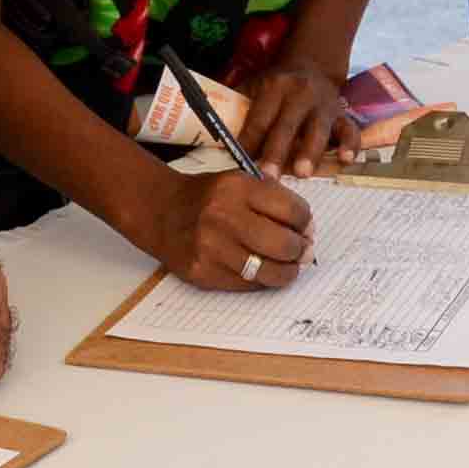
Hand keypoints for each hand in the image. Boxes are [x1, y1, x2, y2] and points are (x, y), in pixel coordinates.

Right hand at [154, 171, 313, 292]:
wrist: (160, 211)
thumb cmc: (207, 197)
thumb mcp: (238, 181)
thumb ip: (274, 199)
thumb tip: (307, 232)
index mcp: (237, 188)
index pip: (293, 210)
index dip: (305, 222)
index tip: (304, 228)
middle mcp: (223, 216)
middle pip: (284, 244)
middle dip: (300, 250)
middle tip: (300, 250)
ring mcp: (211, 248)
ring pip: (269, 272)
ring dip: (286, 271)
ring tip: (286, 266)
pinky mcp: (203, 272)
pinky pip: (247, 285)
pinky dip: (260, 280)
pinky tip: (260, 270)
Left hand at [237, 62, 353, 177]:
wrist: (313, 64)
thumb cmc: (277, 84)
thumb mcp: (255, 85)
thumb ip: (238, 107)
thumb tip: (213, 135)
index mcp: (274, 87)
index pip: (259, 118)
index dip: (249, 140)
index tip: (240, 161)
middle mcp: (300, 94)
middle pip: (286, 125)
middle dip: (277, 152)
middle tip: (268, 176)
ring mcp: (323, 104)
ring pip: (318, 129)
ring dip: (310, 152)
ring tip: (302, 173)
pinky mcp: (341, 114)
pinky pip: (349, 129)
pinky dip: (350, 144)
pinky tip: (346, 160)